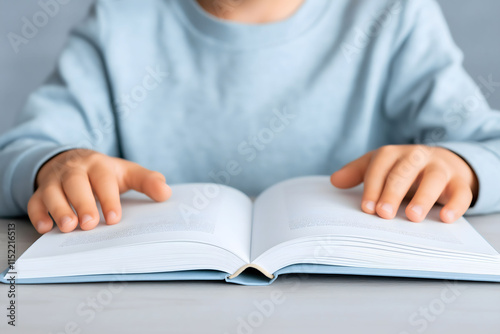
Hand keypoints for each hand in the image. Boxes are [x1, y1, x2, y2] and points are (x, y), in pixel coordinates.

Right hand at [29, 149, 170, 233]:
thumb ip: (147, 181)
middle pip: (76, 183)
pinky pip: (34, 201)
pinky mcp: (39, 191)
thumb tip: (166, 193)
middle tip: (89, 224)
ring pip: (51, 191)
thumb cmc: (103, 173)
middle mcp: (74, 170)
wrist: (70, 161)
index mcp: (99, 165)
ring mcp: (54, 180)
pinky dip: (37, 214)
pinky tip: (45, 228)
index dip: (109, 198)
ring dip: (59, 209)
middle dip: (82, 203)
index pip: (103, 180)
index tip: (114, 219)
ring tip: (68, 228)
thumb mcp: (126, 173)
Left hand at [330, 145, 478, 222]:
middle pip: (404, 172)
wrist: (443, 162)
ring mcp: (440, 168)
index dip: (372, 187)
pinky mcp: (460, 182)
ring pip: (433, 179)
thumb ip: (357, 173)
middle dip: (392, 193)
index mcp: (393, 154)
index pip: (380, 168)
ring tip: (412, 217)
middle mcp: (417, 157)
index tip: (366, 208)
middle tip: (383, 214)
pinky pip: (461, 192)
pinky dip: (455, 205)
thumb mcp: (380, 167)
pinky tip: (445, 218)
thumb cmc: (403, 170)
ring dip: (423, 197)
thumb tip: (334, 181)